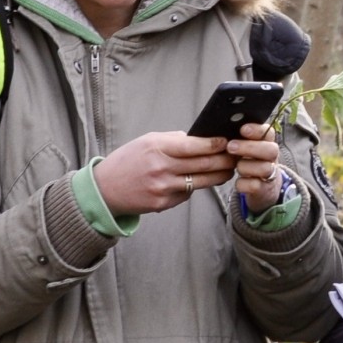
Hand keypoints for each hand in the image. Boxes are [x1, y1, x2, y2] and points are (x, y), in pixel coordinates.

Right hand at [93, 131, 238, 214]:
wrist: (105, 189)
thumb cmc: (127, 161)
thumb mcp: (146, 141)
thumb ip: (173, 140)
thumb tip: (199, 139)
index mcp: (157, 148)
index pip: (194, 146)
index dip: (215, 144)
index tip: (227, 141)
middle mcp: (161, 168)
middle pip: (203, 164)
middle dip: (224, 160)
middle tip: (237, 156)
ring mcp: (163, 188)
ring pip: (200, 181)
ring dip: (218, 176)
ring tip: (228, 169)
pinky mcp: (163, 203)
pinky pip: (187, 194)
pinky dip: (195, 187)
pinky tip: (200, 181)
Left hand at [228, 122, 284, 212]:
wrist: (262, 186)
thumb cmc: (249, 160)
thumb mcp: (247, 146)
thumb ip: (240, 137)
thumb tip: (223, 128)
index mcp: (268, 142)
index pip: (268, 132)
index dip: (257, 130)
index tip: (243, 129)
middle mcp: (272, 157)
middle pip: (270, 150)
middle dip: (249, 148)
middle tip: (230, 147)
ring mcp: (270, 174)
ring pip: (264, 168)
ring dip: (245, 166)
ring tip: (236, 166)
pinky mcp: (264, 189)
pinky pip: (254, 185)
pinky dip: (243, 184)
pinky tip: (238, 181)